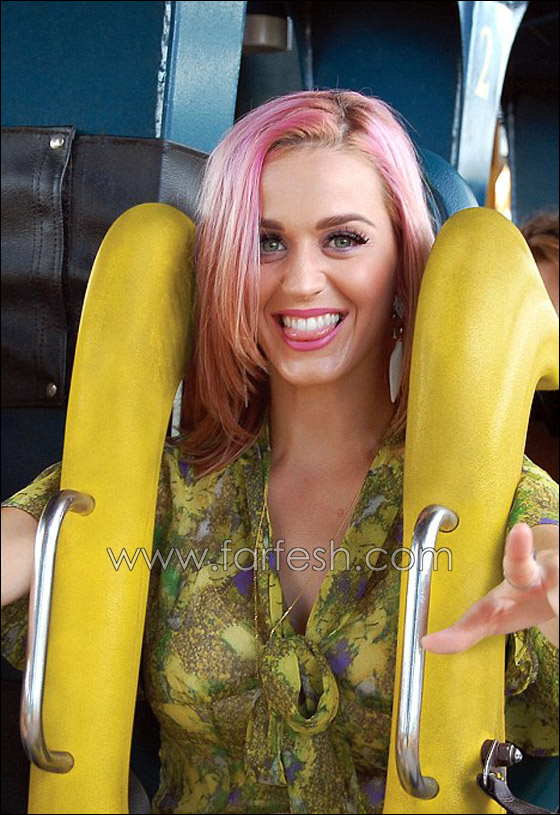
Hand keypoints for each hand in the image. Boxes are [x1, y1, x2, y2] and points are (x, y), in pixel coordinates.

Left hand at [421, 523, 558, 653]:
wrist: (556, 577)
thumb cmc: (520, 598)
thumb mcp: (494, 614)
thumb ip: (464, 631)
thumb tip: (426, 645)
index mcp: (523, 574)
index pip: (518, 561)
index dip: (518, 547)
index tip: (519, 529)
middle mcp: (552, 568)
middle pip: (555, 574)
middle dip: (559, 592)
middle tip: (555, 598)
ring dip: (559, 600)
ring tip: (555, 604)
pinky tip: (559, 611)